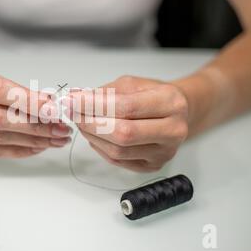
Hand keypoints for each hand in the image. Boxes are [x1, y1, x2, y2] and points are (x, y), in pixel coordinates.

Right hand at [0, 61, 71, 157]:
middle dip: (36, 126)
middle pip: (0, 119)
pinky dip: (18, 150)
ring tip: (55, 138)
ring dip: (32, 140)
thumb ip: (13, 89)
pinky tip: (37, 146)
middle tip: (61, 128)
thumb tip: (48, 104)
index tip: (53, 109)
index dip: (29, 102)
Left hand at [67, 76, 188, 171]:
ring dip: (92, 136)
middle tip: (73, 113)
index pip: (127, 107)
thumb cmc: (153, 96)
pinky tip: (94, 135)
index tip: (73, 100)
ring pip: (118, 150)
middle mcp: (173, 130)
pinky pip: (118, 161)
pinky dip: (100, 147)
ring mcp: (164, 152)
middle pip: (123, 133)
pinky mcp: (153, 166)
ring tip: (81, 122)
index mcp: (170, 103)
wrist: (177, 113)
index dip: (95, 105)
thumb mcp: (132, 84)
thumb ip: (104, 92)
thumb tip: (76, 99)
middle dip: (91, 123)